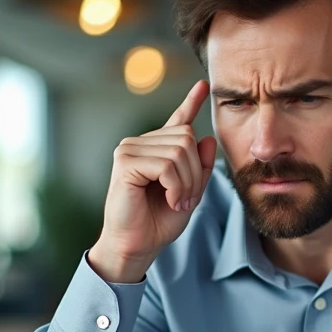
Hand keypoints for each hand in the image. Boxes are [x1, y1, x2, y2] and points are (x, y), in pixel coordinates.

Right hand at [88, 80, 217, 282]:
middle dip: (195, 173)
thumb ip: (199, 167)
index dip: (191, 102)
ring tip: (177, 201)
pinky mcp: (125, 162)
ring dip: (187, 183)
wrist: (138, 245)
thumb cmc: (160, 222)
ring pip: (180, 151)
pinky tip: (170, 200)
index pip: (177, 121)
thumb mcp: (191, 193)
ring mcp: (129, 149)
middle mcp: (140, 143)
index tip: (203, 86)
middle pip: (187, 137)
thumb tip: (206, 137)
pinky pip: (167, 164)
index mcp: (156, 149)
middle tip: (186, 199)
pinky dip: (176, 186)